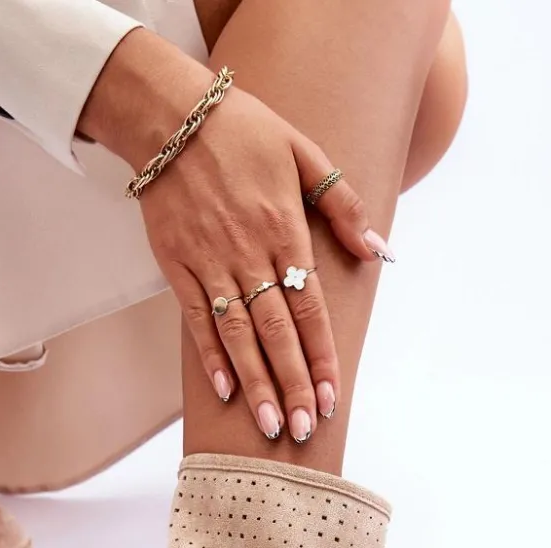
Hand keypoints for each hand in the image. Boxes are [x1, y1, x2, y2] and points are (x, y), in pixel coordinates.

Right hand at [81, 32, 390, 441]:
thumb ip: (344, 205)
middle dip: (292, 385)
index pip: (310, 308)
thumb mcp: (305, 153)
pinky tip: (224, 390)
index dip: (321, 357)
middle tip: (304, 430)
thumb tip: (380, 251)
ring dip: (255, 382)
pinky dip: (210, 355)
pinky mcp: (177, 265)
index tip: (331, 396)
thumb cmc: (243, 130)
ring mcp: (210, 262)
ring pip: (237, 335)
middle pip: (276, 333)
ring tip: (270, 425)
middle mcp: (249, 253)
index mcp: (285, 230)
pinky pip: (196, 318)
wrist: (170, 114)